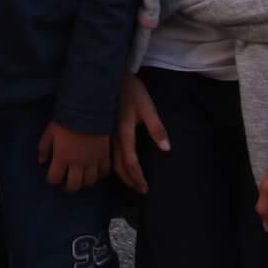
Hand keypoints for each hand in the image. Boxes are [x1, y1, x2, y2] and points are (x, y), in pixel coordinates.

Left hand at [40, 121, 110, 192]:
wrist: (89, 110)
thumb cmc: (66, 121)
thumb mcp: (49, 132)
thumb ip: (44, 148)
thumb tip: (42, 161)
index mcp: (62, 158)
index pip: (55, 178)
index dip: (52, 180)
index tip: (52, 177)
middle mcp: (77, 164)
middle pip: (73, 185)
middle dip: (68, 187)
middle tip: (67, 183)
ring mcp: (93, 161)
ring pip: (89, 181)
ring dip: (84, 182)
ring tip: (81, 178)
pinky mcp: (105, 156)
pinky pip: (104, 172)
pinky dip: (99, 174)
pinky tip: (96, 171)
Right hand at [113, 73, 167, 193]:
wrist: (106, 77)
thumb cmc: (130, 91)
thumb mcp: (147, 107)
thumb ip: (156, 127)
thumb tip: (166, 148)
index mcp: (124, 133)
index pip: (131, 162)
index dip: (137, 177)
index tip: (145, 188)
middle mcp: (112, 138)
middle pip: (119, 166)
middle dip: (129, 180)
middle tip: (139, 190)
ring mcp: (104, 135)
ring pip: (109, 162)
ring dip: (120, 175)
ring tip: (129, 182)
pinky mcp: (101, 131)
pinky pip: (105, 154)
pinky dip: (111, 164)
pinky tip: (116, 165)